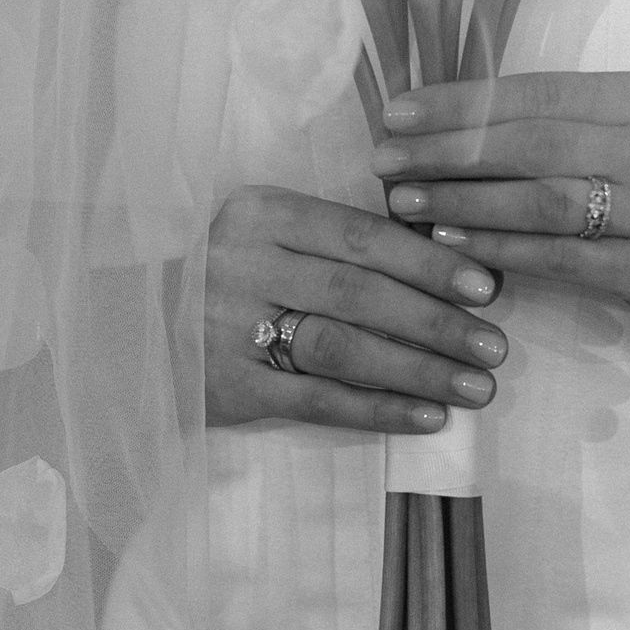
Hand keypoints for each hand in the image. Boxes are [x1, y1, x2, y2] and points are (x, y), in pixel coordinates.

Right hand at [204, 187, 509, 433]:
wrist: (135, 321)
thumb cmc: (231, 272)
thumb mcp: (273, 233)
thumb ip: (340, 240)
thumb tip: (447, 260)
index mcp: (262, 213)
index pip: (360, 236)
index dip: (429, 263)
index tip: (486, 287)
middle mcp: (244, 264)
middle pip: (358, 293)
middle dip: (436, 322)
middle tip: (494, 347)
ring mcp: (229, 328)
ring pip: (342, 348)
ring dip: (417, 370)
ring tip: (475, 386)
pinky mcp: (227, 386)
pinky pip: (315, 400)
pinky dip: (377, 409)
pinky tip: (427, 417)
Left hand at [371, 72, 629, 388]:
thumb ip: (563, 128)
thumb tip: (450, 120)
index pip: (539, 92)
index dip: (462, 102)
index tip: (397, 113)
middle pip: (534, 141)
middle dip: (448, 150)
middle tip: (384, 159)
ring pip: (542, 197)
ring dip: (463, 200)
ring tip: (405, 202)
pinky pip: (560, 256)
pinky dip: (499, 247)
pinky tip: (452, 245)